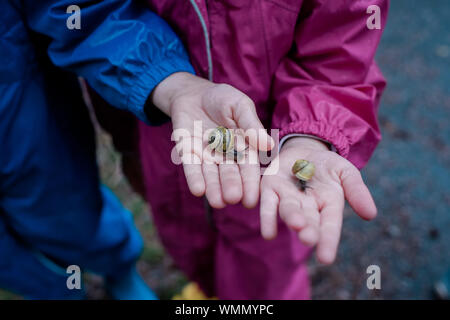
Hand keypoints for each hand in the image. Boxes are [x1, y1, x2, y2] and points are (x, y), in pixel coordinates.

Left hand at [152, 72, 272, 207]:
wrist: (193, 93)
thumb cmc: (222, 98)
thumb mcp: (240, 106)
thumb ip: (251, 125)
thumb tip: (269, 145)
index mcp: (243, 146)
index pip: (248, 167)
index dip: (250, 183)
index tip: (252, 199)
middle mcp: (225, 155)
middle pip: (229, 174)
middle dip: (232, 186)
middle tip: (234, 198)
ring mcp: (206, 155)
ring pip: (211, 174)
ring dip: (214, 188)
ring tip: (217, 202)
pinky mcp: (188, 152)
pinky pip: (191, 166)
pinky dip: (195, 178)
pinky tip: (198, 190)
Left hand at [259, 137, 376, 263]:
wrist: (303, 148)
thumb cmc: (327, 165)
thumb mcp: (346, 172)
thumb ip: (356, 190)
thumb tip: (371, 215)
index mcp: (328, 205)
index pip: (329, 225)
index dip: (327, 240)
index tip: (326, 258)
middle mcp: (307, 207)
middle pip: (308, 221)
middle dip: (308, 231)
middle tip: (308, 239)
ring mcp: (287, 198)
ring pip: (288, 210)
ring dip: (291, 218)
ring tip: (296, 224)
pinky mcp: (270, 188)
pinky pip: (267, 204)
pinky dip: (267, 217)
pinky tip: (268, 232)